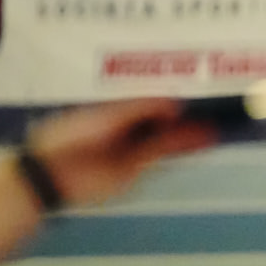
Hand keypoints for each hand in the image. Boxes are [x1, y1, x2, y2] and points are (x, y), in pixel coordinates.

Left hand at [27, 98, 214, 207]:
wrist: (53, 173)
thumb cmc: (72, 136)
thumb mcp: (107, 115)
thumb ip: (142, 107)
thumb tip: (173, 104)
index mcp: (111, 111)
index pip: (146, 102)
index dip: (167, 98)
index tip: (190, 92)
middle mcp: (124, 129)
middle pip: (159, 120)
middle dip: (182, 116)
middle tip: (209, 109)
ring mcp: (130, 149)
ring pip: (165, 137)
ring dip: (188, 132)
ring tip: (212, 126)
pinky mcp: (135, 169)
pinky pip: (163, 153)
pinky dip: (183, 146)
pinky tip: (202, 139)